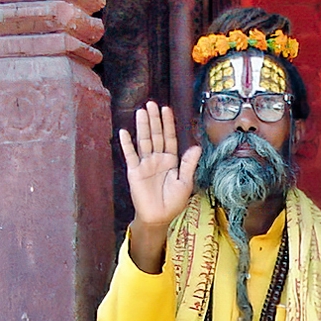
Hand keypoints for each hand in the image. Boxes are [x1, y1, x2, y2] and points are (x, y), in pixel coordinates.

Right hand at [120, 102, 200, 229]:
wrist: (159, 217)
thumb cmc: (174, 201)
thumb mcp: (185, 182)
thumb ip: (189, 164)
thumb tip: (196, 146)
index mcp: (171, 160)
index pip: (169, 138)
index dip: (168, 124)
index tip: (167, 109)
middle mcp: (157, 159)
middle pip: (155, 135)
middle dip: (154, 120)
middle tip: (152, 103)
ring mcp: (145, 164)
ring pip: (144, 141)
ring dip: (142, 126)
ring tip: (141, 111)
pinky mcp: (134, 172)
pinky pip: (130, 155)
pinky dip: (127, 144)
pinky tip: (124, 132)